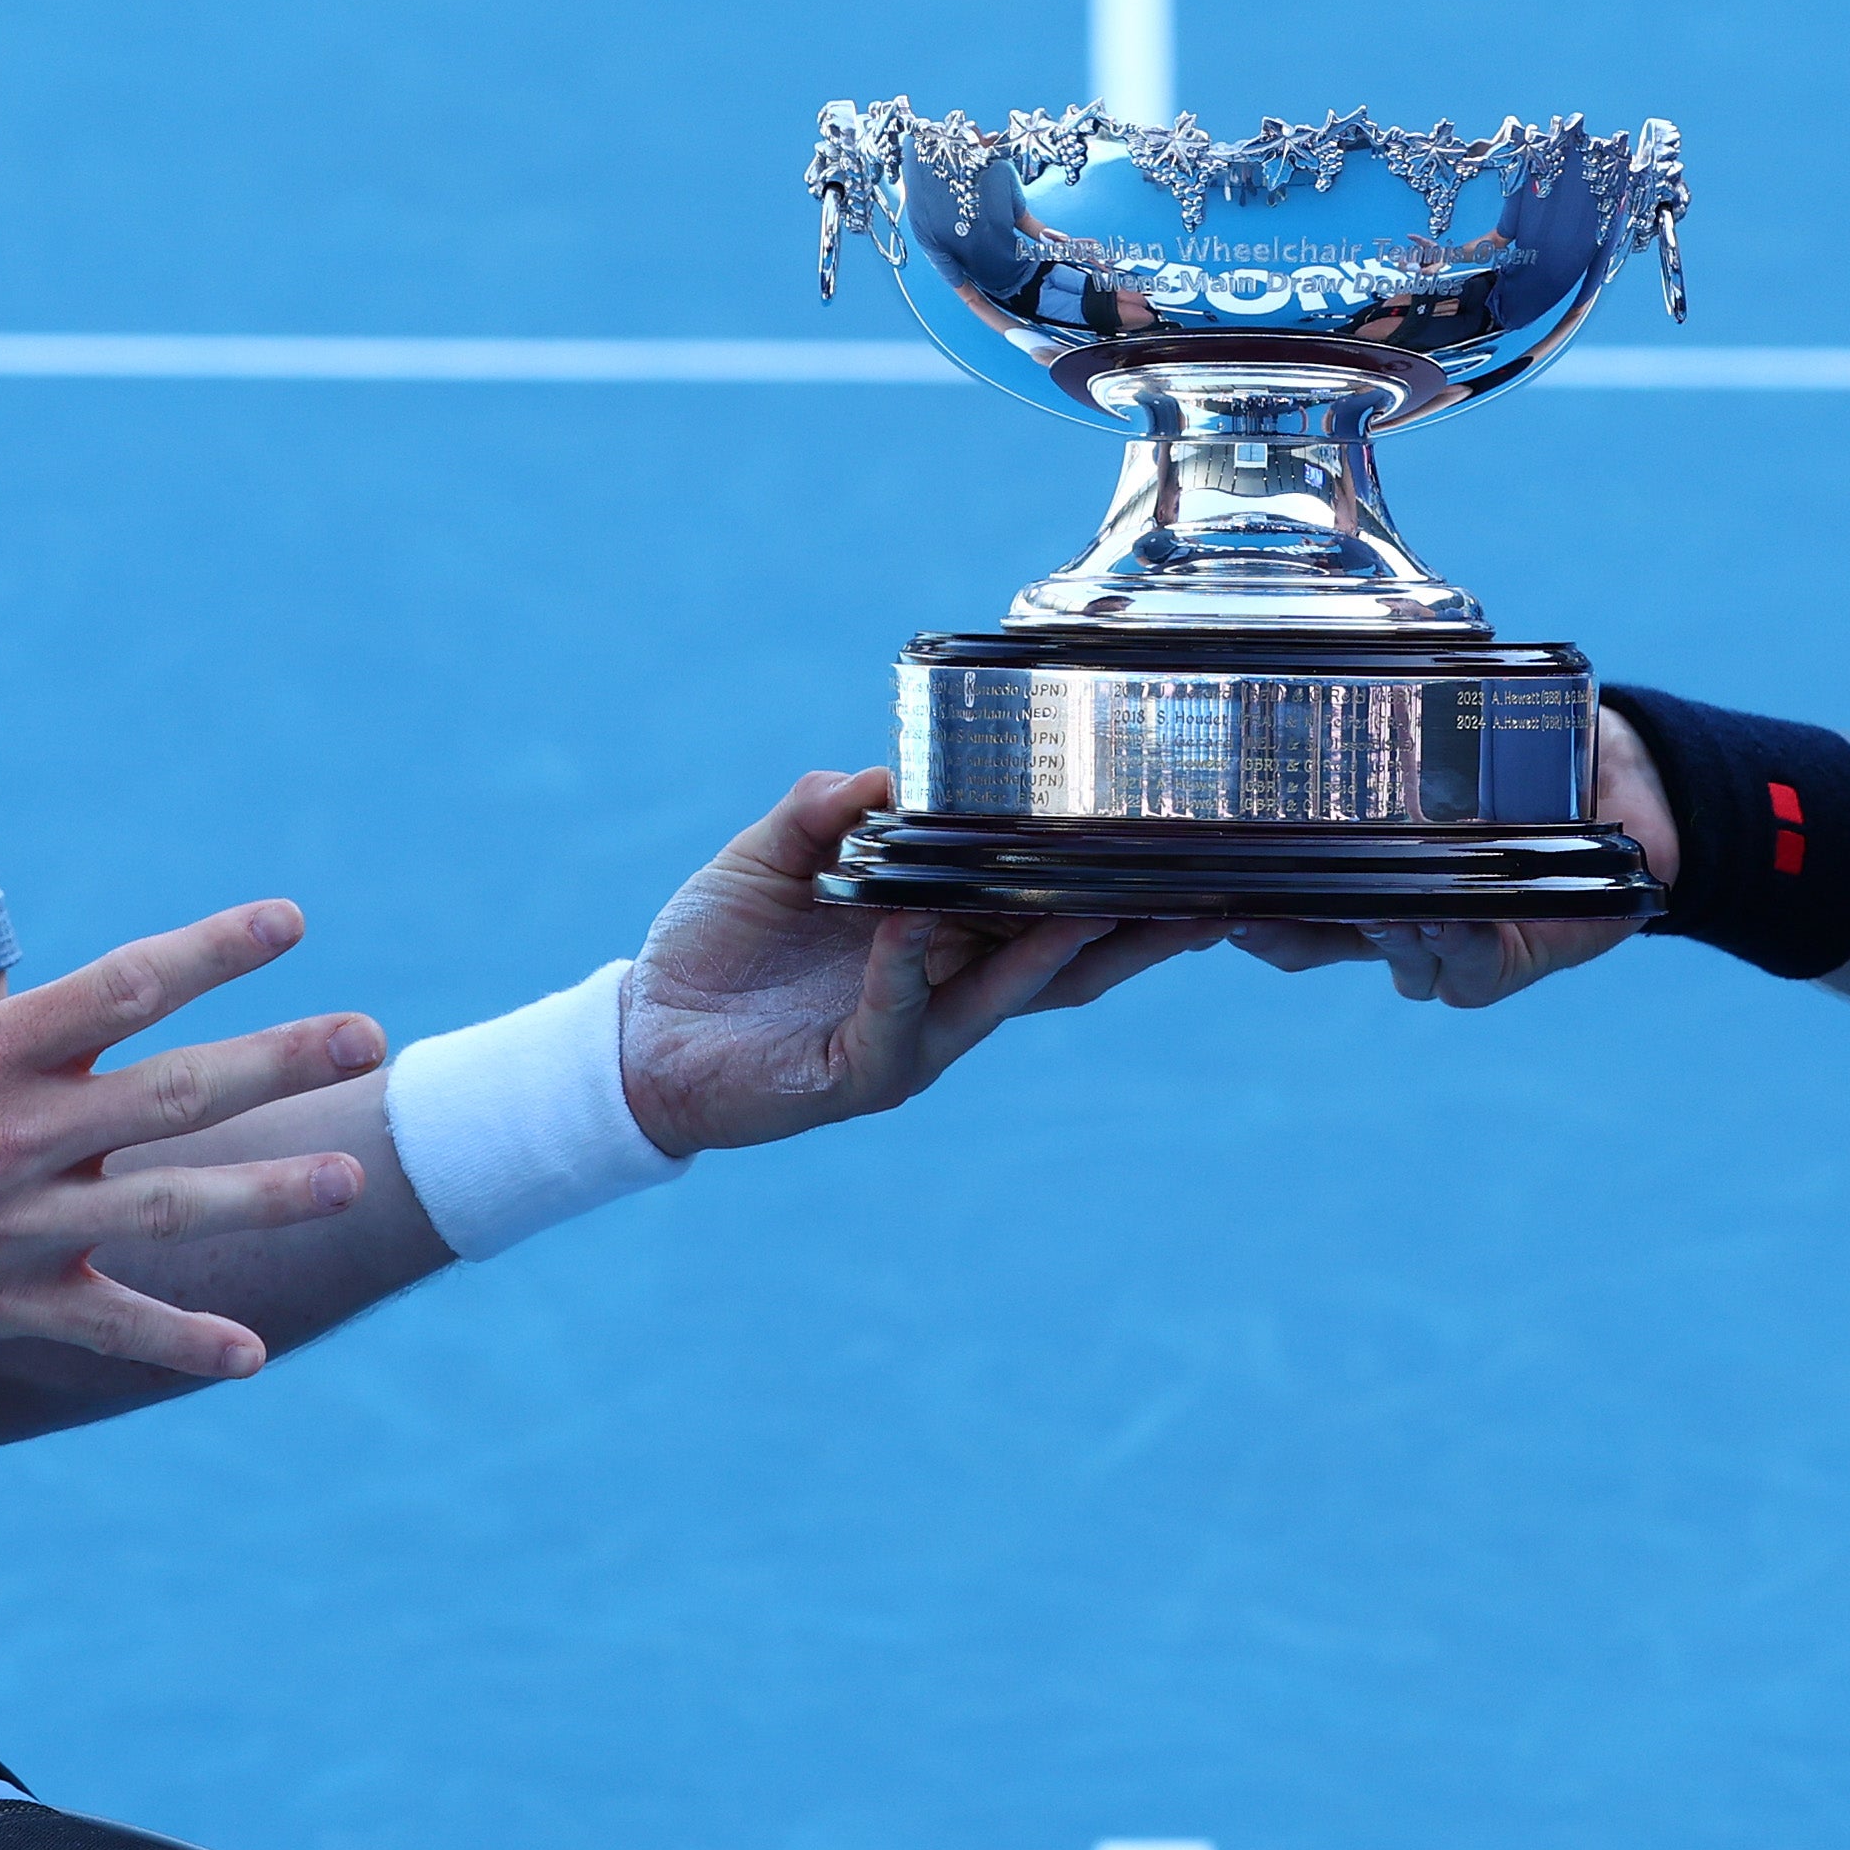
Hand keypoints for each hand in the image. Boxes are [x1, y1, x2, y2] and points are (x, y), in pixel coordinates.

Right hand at [0, 823, 382, 1374]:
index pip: (127, 986)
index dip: (214, 951)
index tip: (291, 922)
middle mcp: (19, 1135)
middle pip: (178, 1093)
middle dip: (281, 1063)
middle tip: (370, 1042)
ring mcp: (15, 1224)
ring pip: (167, 1209)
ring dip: (266, 1197)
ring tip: (348, 1179)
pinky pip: (105, 1324)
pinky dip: (178, 1343)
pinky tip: (251, 1355)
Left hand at [622, 768, 1209, 1153]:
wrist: (641, 1034)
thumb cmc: (718, 948)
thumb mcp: (771, 857)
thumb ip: (823, 812)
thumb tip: (879, 776)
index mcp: (942, 936)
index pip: (1046, 906)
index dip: (1109, 881)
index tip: (1173, 837)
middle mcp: (947, 990)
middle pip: (1067, 962)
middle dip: (1138, 932)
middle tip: (1208, 892)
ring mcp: (912, 1037)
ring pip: (1007, 998)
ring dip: (1055, 950)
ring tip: (1099, 903)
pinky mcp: (857, 1072)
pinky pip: (897, 1021)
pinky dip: (906, 972)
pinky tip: (911, 928)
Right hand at [1231, 699, 1673, 1006]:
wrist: (1626, 781)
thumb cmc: (1530, 745)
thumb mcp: (1461, 708)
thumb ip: (1411, 686)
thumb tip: (1354, 631)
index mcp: (1360, 855)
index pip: (1282, 884)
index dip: (1237, 893)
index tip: (1199, 885)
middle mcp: (1390, 906)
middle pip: (1314, 941)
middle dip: (1282, 933)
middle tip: (1251, 914)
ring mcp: (1445, 939)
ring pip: (1394, 962)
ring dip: (1385, 937)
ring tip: (1383, 909)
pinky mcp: (1507, 959)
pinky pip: (1470, 971)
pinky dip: (1460, 947)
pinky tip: (1454, 921)